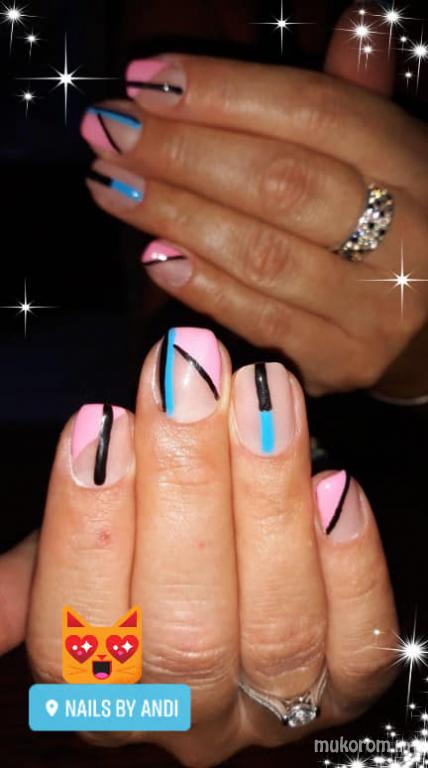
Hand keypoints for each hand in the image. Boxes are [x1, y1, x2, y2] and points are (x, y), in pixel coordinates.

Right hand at [18, 328, 396, 763]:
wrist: (223, 587)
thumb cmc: (136, 561)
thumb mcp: (72, 561)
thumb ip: (38, 567)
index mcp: (96, 694)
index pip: (78, 635)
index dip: (89, 526)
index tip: (102, 420)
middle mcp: (185, 714)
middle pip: (183, 630)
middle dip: (186, 488)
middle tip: (191, 379)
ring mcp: (271, 707)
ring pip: (275, 627)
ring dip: (268, 498)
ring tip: (264, 396)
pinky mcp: (345, 682)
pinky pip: (358, 643)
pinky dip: (348, 563)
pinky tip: (332, 483)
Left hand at [81, 4, 427, 395]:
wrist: (426, 323)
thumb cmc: (390, 224)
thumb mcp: (386, 155)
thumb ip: (355, 97)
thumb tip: (357, 19)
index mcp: (412, 165)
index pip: (313, 112)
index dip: (223, 93)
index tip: (144, 80)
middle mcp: (406, 233)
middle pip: (279, 182)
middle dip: (181, 152)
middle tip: (109, 132)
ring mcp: (374, 305)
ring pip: (260, 252)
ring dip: (173, 214)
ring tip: (112, 184)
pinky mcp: (341, 360)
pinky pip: (259, 318)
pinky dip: (200, 285)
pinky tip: (153, 253)